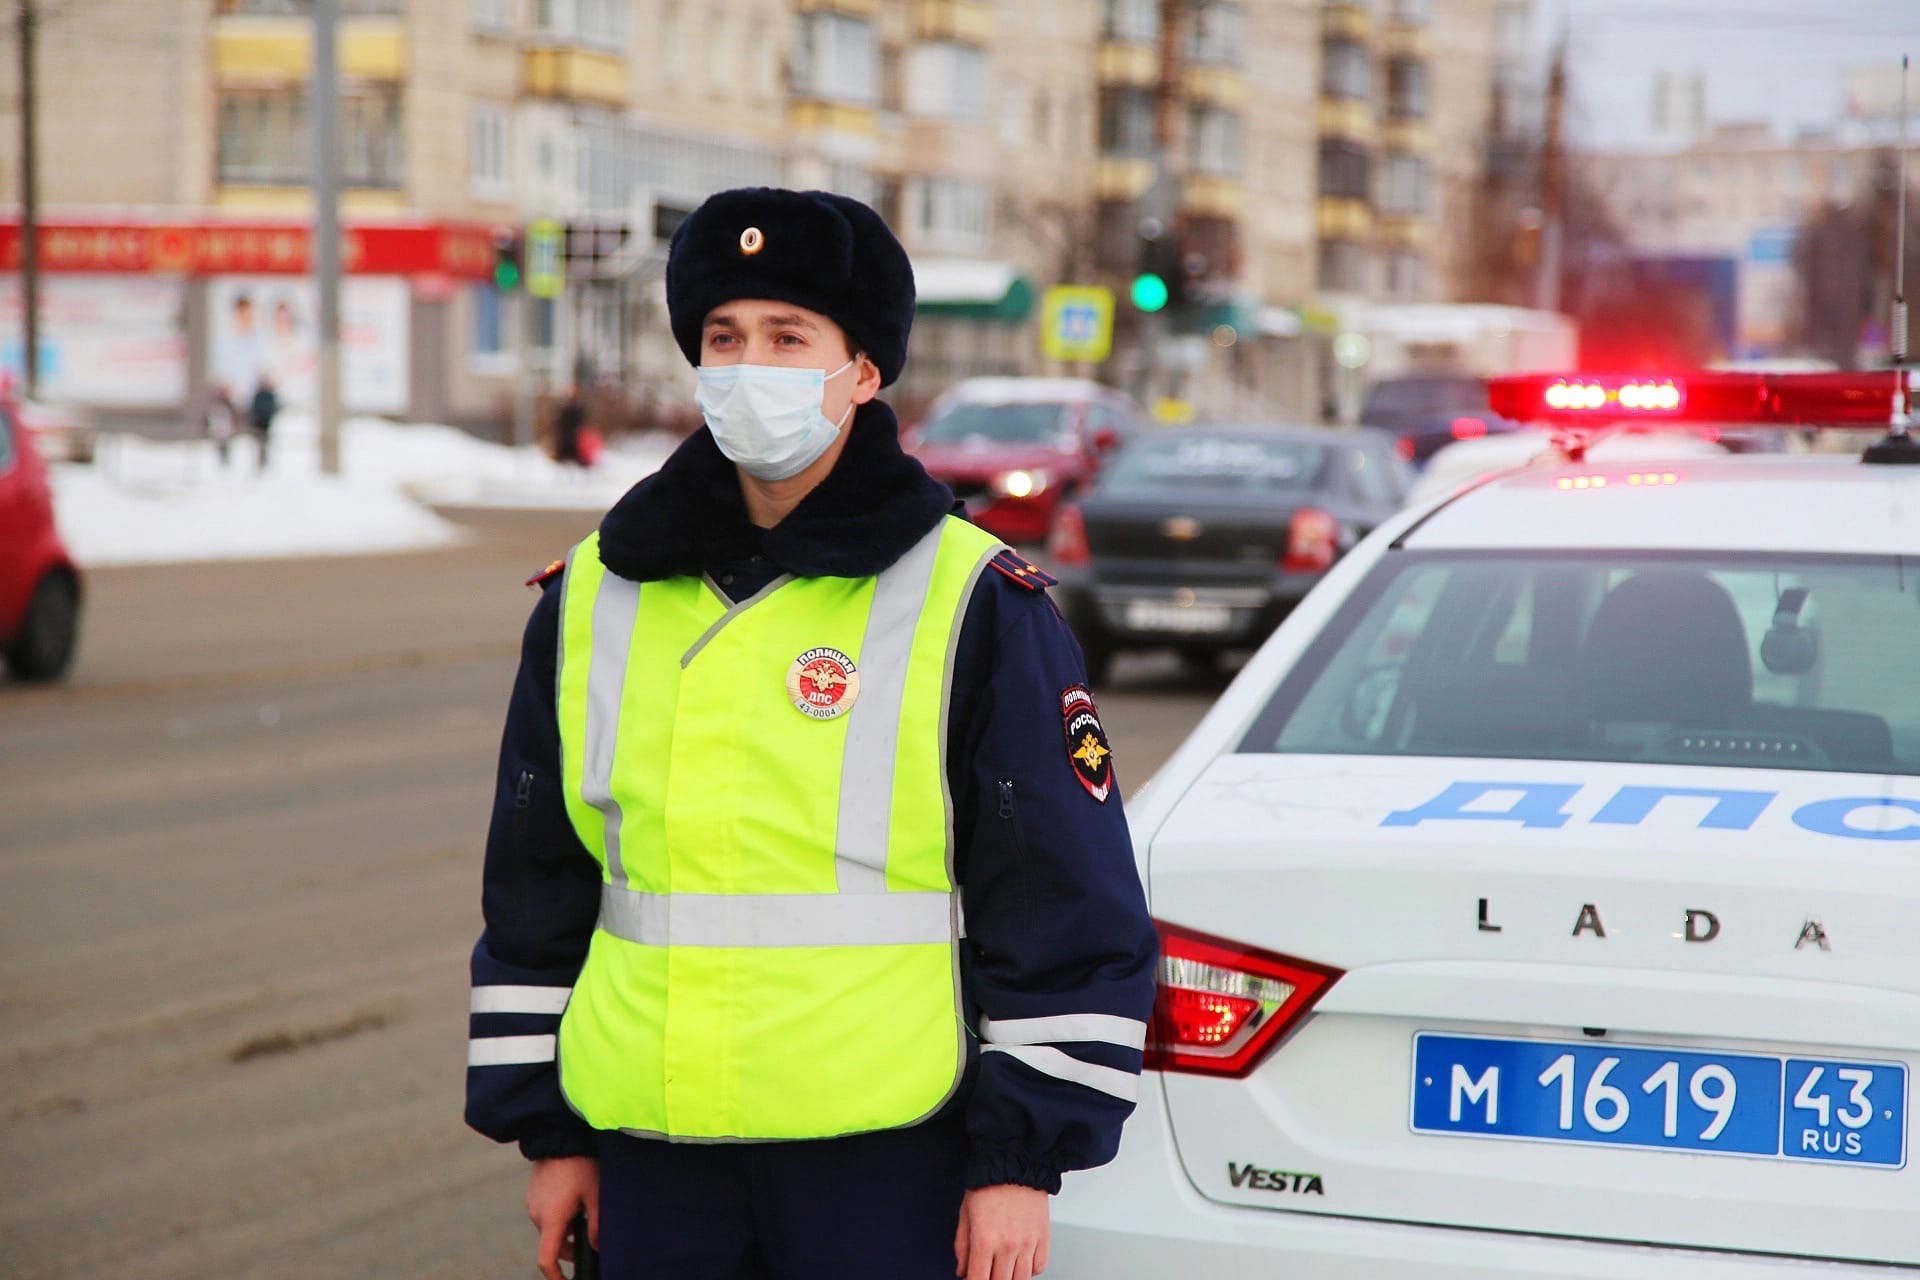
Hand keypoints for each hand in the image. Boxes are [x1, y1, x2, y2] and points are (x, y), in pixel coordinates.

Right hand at [526, 1156, 598, 1279]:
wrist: (559, 1135)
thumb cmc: (580, 1165)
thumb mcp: (595, 1195)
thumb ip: (597, 1225)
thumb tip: (597, 1247)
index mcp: (551, 1220)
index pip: (546, 1259)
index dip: (555, 1276)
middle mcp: (537, 1215)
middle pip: (552, 1244)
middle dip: (571, 1248)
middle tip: (591, 1239)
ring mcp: (533, 1203)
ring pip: (550, 1228)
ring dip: (566, 1228)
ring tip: (586, 1211)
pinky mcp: (534, 1193)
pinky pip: (546, 1213)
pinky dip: (560, 1215)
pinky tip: (575, 1199)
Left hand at [954, 1184, 1049, 1279]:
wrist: (1015, 1162)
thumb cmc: (989, 1184)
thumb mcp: (965, 1214)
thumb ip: (962, 1246)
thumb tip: (962, 1269)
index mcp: (984, 1240)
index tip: (973, 1279)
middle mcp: (1008, 1245)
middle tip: (988, 1272)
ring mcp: (1028, 1243)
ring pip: (1021, 1279)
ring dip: (1011, 1277)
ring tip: (1004, 1269)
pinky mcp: (1043, 1237)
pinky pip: (1039, 1267)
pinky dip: (1030, 1270)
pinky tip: (1021, 1262)